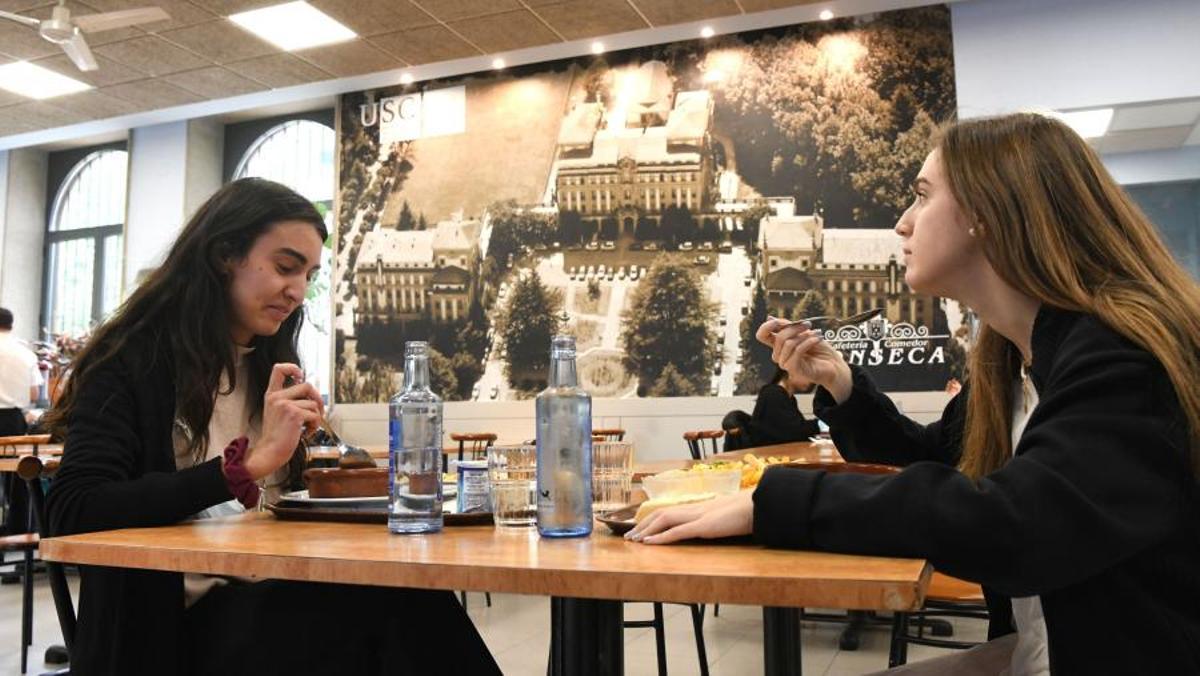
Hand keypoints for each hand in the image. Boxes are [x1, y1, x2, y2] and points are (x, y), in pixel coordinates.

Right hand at [244, 363, 322, 480]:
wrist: (270, 452)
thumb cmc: (277, 436)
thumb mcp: (278, 413)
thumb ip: (290, 400)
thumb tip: (312, 392)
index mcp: (271, 395)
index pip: (278, 369)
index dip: (292, 367)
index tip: (300, 376)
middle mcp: (277, 397)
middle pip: (307, 385)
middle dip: (318, 398)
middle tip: (318, 411)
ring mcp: (285, 405)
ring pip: (313, 403)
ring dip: (316, 417)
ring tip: (307, 427)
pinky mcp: (294, 414)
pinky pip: (315, 415)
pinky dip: (315, 425)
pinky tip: (306, 433)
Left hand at [625, 490, 753, 544]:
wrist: (761, 505)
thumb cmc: (747, 511)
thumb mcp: (727, 518)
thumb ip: (716, 521)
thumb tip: (713, 526)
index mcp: (699, 508)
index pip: (670, 511)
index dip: (653, 519)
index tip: (641, 528)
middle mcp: (695, 510)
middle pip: (661, 513)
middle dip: (643, 525)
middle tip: (629, 537)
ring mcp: (698, 516)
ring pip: (664, 520)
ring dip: (646, 530)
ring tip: (634, 540)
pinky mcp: (704, 526)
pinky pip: (677, 532)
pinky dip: (661, 537)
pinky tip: (649, 543)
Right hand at [755, 318, 852, 402]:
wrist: (834, 365)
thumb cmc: (820, 349)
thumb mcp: (803, 333)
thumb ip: (787, 327)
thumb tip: (769, 317)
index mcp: (779, 346)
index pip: (762, 336)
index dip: (766, 327)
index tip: (777, 321)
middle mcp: (780, 355)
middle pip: (778, 337)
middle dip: (794, 328)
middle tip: (808, 324)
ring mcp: (786, 363)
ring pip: (788, 344)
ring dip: (804, 335)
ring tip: (817, 333)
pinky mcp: (794, 369)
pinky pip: (797, 351)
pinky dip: (808, 342)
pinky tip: (818, 338)